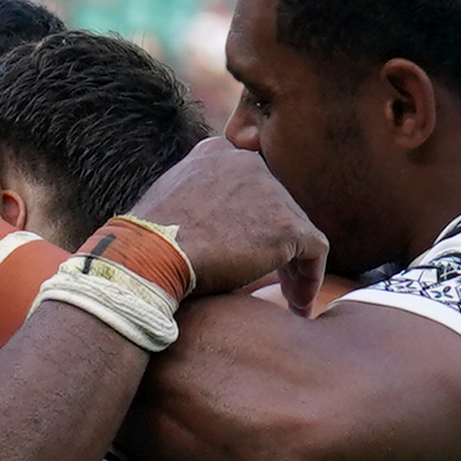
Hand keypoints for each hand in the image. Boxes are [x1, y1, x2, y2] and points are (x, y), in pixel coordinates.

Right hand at [116, 133, 328, 308]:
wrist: (149, 256)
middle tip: (276, 281)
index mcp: (216, 154)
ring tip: (290, 299)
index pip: (251, 185)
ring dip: (294, 266)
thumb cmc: (147, 245)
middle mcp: (247, 163)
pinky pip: (314, 252)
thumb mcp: (168, 206)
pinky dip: (310, 279)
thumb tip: (206, 233)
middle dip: (276, 245)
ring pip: (297, 230)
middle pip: (277, 206)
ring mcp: (270, 191)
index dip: (255, 219)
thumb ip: (196, 206)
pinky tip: (298, 306)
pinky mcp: (286, 225)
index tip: (250, 248)